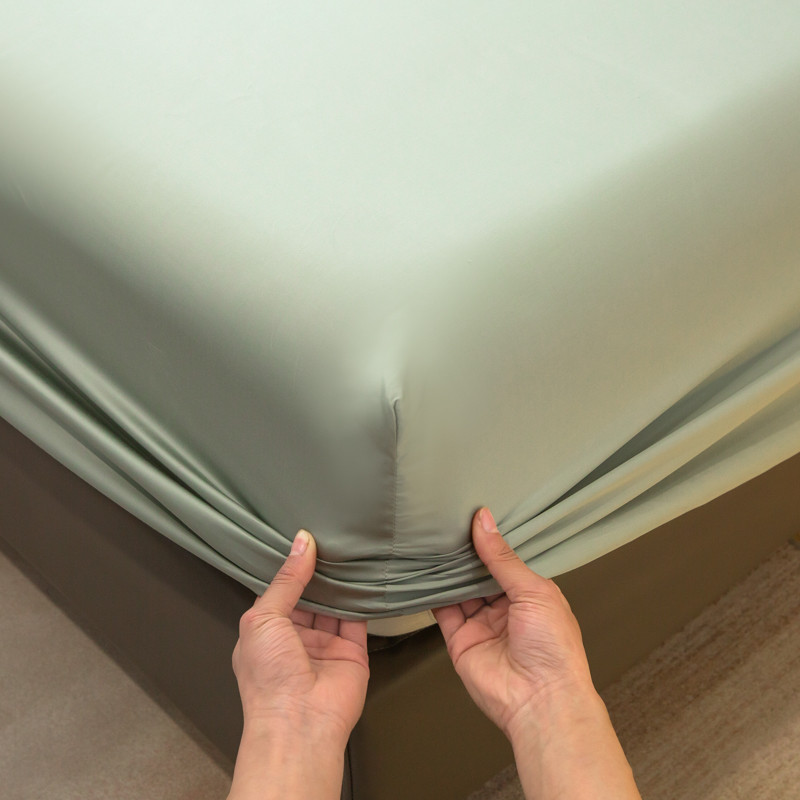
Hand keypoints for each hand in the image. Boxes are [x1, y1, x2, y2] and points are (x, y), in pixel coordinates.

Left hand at [232, 529, 368, 744]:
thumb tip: (301, 544)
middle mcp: (295, 637)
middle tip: (330, 538)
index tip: (302, 537)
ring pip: (335, 604)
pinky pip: (358, 618)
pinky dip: (362, 597)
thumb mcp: (263, 618)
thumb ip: (286, 580)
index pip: (280, 589)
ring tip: (349, 549)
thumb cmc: (269, 679)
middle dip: (318, 571)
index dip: (290, 565)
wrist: (300, 723)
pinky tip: (365, 574)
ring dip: (341, 582)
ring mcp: (325, 645)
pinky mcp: (352, 651)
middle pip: (311, 595)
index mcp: (266, 631)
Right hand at [432, 507, 594, 739]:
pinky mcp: (460, 640)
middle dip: (465, 553)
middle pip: (478, 574)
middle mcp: (505, 608)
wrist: (540, 701)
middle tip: (447, 524)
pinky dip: (432, 593)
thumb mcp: (534, 591)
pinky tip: (424, 571)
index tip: (471, 515)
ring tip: (432, 541)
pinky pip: (442, 611)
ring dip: (447, 570)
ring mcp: (482, 624)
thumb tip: (484, 521)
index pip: (505, 561)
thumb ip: (503, 558)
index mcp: (531, 594)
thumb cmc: (554, 649)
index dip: (490, 540)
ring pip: (458, 589)